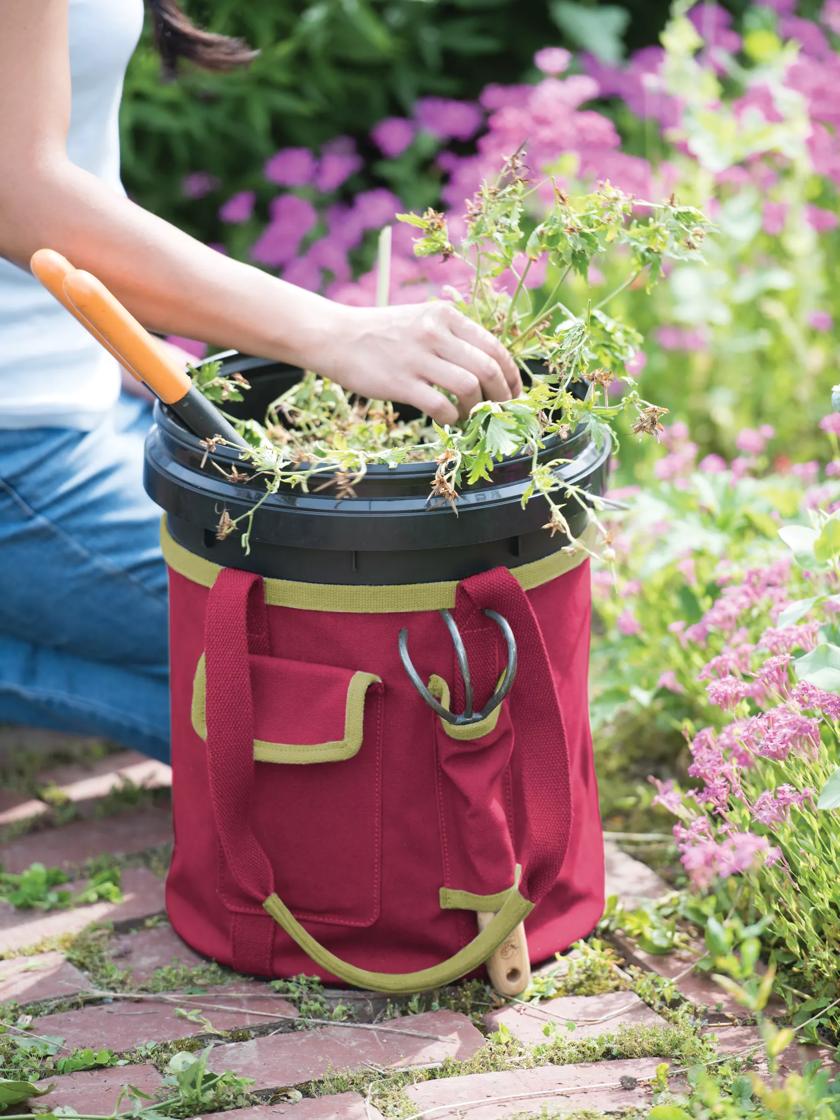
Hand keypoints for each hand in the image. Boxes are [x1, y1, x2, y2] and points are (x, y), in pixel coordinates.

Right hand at [309, 301, 522, 424]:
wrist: (336, 337)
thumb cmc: (383, 333)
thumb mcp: (422, 320)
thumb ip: (453, 337)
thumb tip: (488, 368)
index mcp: (445, 315)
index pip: (494, 346)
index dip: (511, 375)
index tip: (514, 392)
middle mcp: (435, 332)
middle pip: (488, 368)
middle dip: (502, 395)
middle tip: (500, 411)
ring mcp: (418, 357)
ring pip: (470, 387)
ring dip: (477, 408)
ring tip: (470, 416)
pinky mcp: (401, 382)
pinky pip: (441, 407)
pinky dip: (452, 419)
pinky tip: (448, 420)